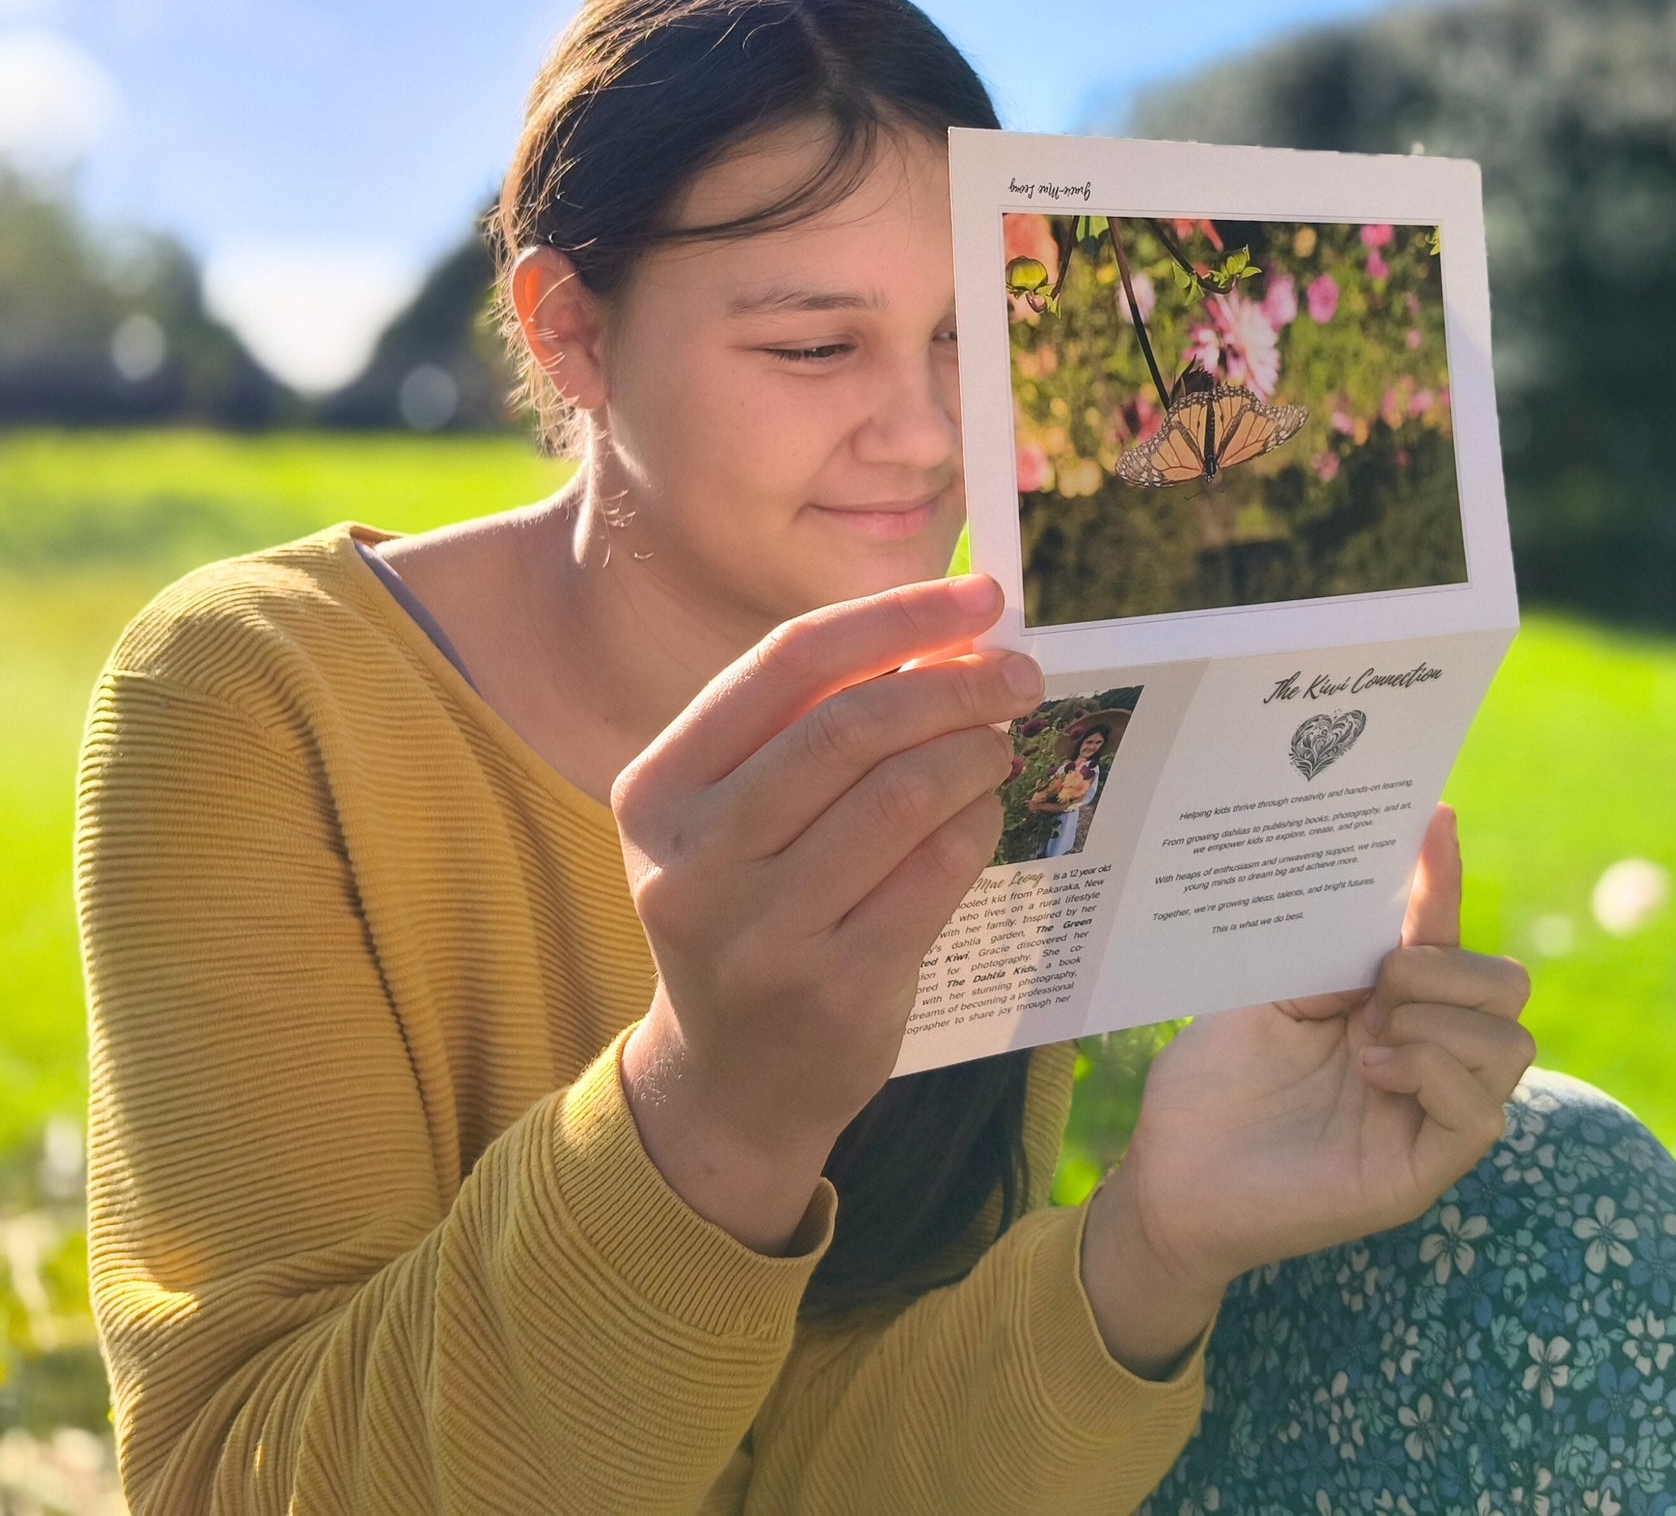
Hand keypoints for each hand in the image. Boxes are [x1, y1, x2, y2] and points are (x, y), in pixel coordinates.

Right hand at [613, 574, 1043, 1251]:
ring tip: (1000, 740)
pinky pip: (933, 873)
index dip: (892, 618)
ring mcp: (758, 931)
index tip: (978, 597)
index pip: (785, 664)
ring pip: (900, 796)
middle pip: (849, 726)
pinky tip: (985, 810)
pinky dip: (976, 825)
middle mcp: (693, 858)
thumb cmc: (749, 912)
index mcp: (658, 788)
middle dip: (952, 683)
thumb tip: (941, 633)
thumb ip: (808, 727)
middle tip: (1017, 673)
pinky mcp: (832, 987)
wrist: (727, 1079)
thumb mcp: (733, 817)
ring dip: (973, 751)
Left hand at [1082, 805, 1532, 1373]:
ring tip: (1369, 1036)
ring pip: (1510, 1044)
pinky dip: (1434, 1072)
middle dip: (1447, 966)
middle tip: (1378, 983)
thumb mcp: (1267, 991)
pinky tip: (1373, 1068)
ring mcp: (1429, 1110)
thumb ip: (1327, 948)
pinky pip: (1481, 1112)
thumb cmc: (1213, 1081)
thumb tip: (1373, 882)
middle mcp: (1422, 1050)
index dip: (1441, 876)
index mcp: (1384, 1001)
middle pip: (1504, 984)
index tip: (1432, 817)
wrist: (1171, 1169)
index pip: (1438, 932)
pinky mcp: (1424, 1167)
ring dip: (1440, 1022)